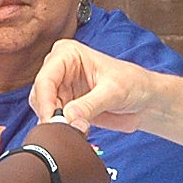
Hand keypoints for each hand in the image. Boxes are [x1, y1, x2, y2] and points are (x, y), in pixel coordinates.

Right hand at [20, 122, 109, 182]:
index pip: (91, 162)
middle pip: (81, 181)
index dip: (75, 154)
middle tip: (50, 162)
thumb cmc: (49, 150)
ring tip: (39, 175)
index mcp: (101, 174)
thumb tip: (80, 126)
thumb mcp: (64, 129)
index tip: (61, 149)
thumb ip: (75, 130)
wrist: (28, 180)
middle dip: (67, 173)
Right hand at [30, 39, 154, 133]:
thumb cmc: (133, 84)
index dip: (45, 101)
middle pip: (39, 94)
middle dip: (49, 113)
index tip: (51, 120)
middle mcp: (59, 68)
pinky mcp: (65, 105)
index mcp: (67, 53)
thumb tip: (67, 117)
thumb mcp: (113, 92)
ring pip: (43, 109)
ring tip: (76, 128)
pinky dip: (60, 127)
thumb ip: (89, 105)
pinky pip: (52, 119)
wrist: (144, 100)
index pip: (45, 78)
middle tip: (64, 128)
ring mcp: (61, 88)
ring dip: (55, 122)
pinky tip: (75, 130)